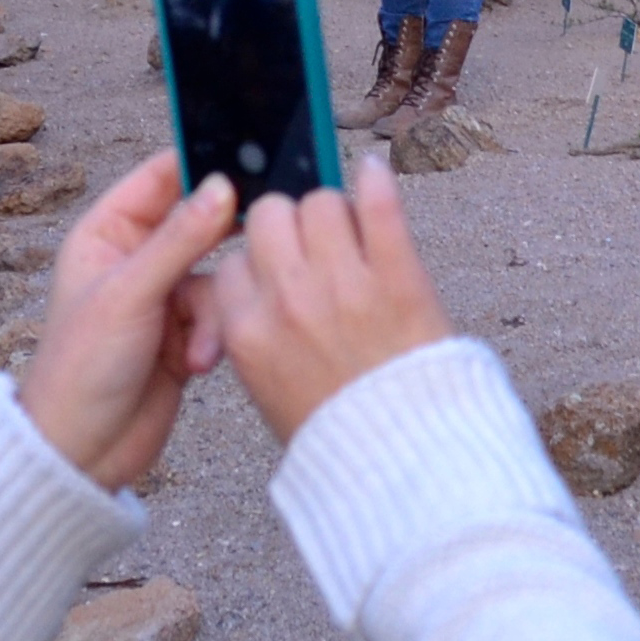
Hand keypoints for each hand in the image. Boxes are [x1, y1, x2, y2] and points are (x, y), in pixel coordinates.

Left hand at [17, 152, 238, 490]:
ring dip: (214, 310)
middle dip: (223, 243)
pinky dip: (215, 336)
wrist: (82, 452)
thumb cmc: (80, 369)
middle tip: (260, 239)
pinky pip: (221, 312)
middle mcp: (136, 257)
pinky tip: (197, 364)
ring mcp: (163, 295)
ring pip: (217, 273)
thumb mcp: (129, 297)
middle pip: (200, 222)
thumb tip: (223, 187)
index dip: (203, 166)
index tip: (251, 162)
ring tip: (197, 347)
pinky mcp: (185, 332)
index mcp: (107, 233)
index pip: (162, 177)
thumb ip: (180, 240)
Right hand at [185, 152, 454, 443]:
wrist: (404, 466)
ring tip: (352, 231)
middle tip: (315, 243)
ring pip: (321, 203)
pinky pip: (380, 207)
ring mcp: (344, 285)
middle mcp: (288, 301)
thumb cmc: (339, 434)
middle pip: (271, 217)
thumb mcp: (268, 389)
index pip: (234, 263)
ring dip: (334, 211)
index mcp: (248, 333)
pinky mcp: (397, 277)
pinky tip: (375, 174)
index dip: (258, 264)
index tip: (279, 269)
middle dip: (289, 226)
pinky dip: (377, 182)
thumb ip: (255, 332)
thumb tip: (259, 282)